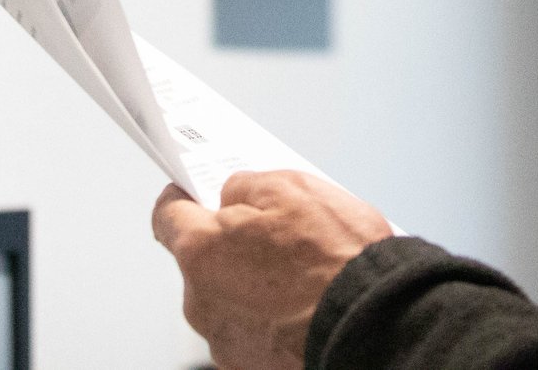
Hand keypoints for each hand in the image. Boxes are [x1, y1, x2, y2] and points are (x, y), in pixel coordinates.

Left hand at [154, 171, 393, 369]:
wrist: (371, 322)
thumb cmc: (335, 259)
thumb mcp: (291, 187)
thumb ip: (245, 186)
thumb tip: (233, 195)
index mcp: (201, 251)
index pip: (167, 216)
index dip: (183, 198)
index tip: (193, 194)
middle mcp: (201, 301)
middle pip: (202, 260)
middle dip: (231, 245)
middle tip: (276, 235)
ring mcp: (224, 339)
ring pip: (227, 297)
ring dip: (252, 284)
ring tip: (301, 274)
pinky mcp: (248, 365)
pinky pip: (250, 328)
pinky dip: (268, 317)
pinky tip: (302, 304)